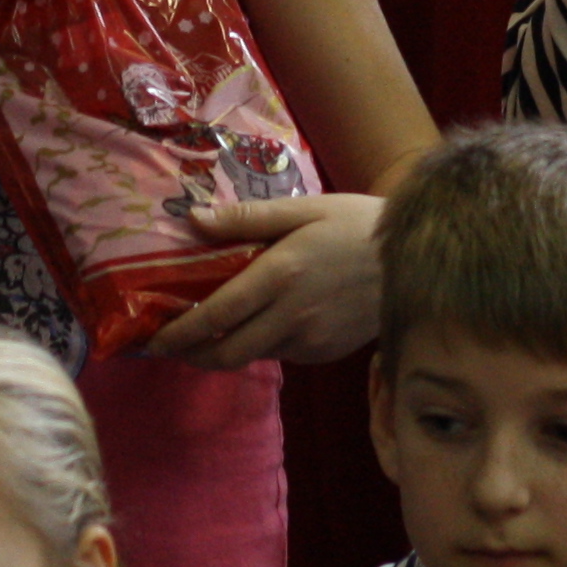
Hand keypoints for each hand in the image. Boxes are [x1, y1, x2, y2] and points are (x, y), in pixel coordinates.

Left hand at [149, 192, 383, 366]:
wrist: (413, 256)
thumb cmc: (352, 223)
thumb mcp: (301, 210)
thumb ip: (245, 219)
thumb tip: (192, 219)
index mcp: (280, 275)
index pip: (216, 314)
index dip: (180, 332)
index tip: (154, 339)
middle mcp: (292, 315)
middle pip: (227, 352)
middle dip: (191, 355)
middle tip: (169, 347)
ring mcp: (311, 339)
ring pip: (253, 356)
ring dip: (223, 352)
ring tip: (204, 337)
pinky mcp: (325, 353)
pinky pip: (281, 355)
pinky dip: (259, 346)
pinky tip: (256, 327)